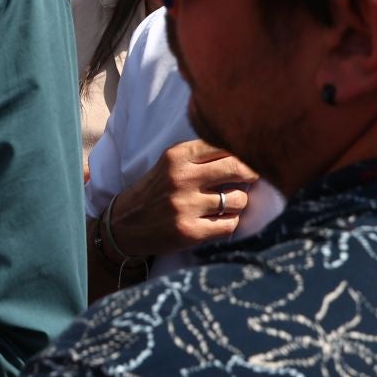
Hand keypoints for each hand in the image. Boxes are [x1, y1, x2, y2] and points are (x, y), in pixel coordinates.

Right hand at [106, 139, 258, 256]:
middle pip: (238, 168)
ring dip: (239, 203)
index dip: (243, 153)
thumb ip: (202, 156)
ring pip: (239, 199)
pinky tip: (219, 220)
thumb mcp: (170, 164)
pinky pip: (230, 224)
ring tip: (227, 204)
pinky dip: (230, 222)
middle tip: (253, 178)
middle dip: (252, 173)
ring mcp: (186, 206)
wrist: (123, 225)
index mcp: (176, 156)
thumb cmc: (154, 191)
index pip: (225, 145)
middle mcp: (181, 178)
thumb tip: (247, 155)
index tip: (248, 159)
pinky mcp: (190, 232)